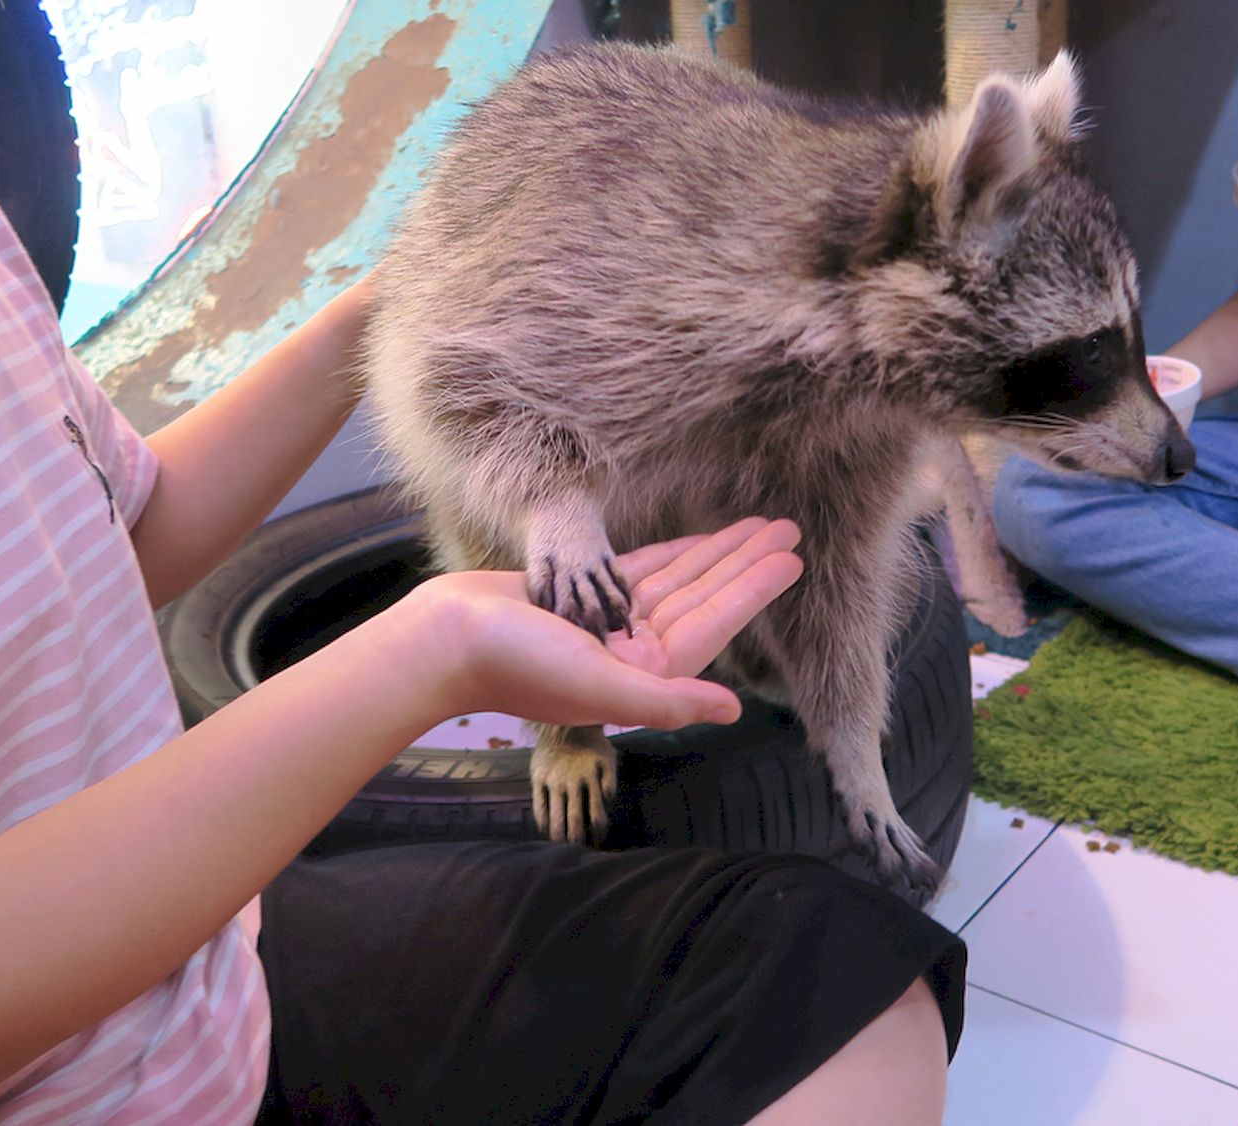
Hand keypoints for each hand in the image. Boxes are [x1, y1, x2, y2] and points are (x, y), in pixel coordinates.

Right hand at [417, 518, 802, 730]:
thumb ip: (668, 701)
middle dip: (746, 565)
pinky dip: (672, 556)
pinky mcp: (582, 597)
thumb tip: (735, 710)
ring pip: (678, 582)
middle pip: (704, 598)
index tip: (792, 561)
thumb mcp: (600, 686)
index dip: (754, 590)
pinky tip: (700, 540)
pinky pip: (641, 572)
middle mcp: (632, 653)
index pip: (713, 624)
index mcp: (643, 676)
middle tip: (790, 531)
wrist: (445, 640)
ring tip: (758, 526)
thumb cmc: (516, 665)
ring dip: (716, 554)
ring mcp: (608, 625)